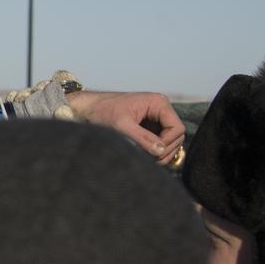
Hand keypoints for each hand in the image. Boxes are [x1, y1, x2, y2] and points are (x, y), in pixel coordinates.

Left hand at [65, 90, 185, 163]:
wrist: (87, 108)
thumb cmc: (102, 111)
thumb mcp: (122, 125)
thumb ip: (142, 138)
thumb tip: (161, 151)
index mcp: (158, 103)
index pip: (177, 128)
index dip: (167, 143)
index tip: (152, 153)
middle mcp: (161, 109)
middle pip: (176, 137)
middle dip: (164, 150)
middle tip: (148, 161)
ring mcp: (156, 119)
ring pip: (169, 142)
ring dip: (160, 153)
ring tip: (145, 160)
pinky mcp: (149, 128)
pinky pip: (159, 143)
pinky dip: (154, 152)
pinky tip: (142, 156)